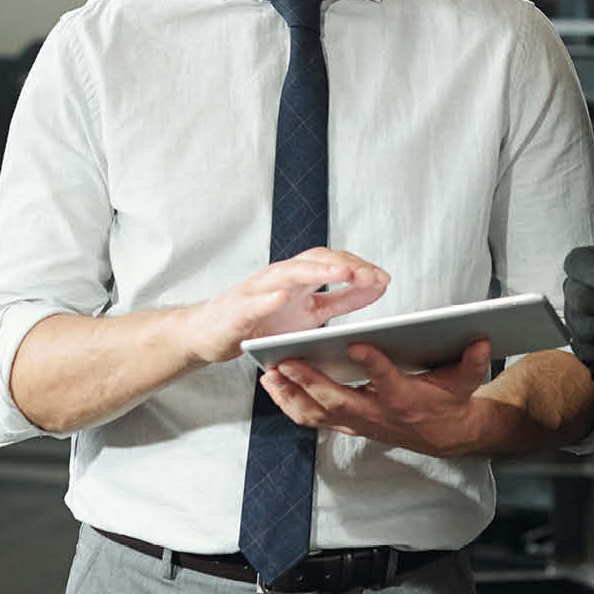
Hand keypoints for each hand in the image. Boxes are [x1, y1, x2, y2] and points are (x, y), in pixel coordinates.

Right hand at [176, 250, 387, 365]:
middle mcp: (279, 277)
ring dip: (317, 271)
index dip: (359, 268)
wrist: (208, 333)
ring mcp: (257, 291)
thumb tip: (375, 287)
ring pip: (288, 273)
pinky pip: (254, 301)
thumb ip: (340, 299)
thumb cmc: (260, 322)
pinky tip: (283, 297)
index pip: (332, 262)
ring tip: (342, 273)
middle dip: (344, 265)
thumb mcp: (309, 313)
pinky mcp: (237, 310)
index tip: (384, 278)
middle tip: (370, 275)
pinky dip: (268, 297)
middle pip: (315, 260)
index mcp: (299, 278)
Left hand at [260, 338, 496, 457]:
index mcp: (405, 400)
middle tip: (286, 360)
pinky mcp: (346, 424)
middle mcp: (377, 415)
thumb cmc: (450, 401)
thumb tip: (482, 340)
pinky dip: (289, 403)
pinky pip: (311, 419)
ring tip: (269, 373)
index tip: (357, 344)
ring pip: (317, 414)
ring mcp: (358, 423)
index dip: (373, 365)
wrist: (444, 437)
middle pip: (338, 401)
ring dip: (290, 396)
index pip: (388, 381)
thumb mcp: (465, 382)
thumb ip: (472, 362)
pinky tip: (272, 384)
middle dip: (310, 382)